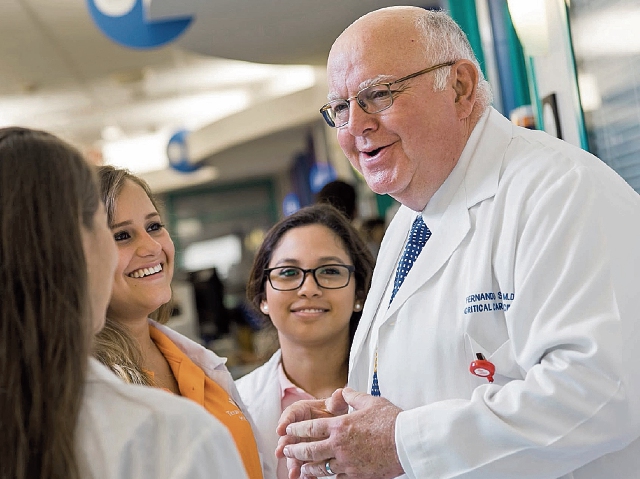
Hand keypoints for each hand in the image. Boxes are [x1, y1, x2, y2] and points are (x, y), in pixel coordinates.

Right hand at [276, 389, 347, 477]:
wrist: (338, 424)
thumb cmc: (332, 411)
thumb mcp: (335, 405)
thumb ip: (336, 401)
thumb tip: (339, 394)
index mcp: (300, 412)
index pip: (290, 415)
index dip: (285, 422)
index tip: (281, 429)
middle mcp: (297, 429)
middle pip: (288, 438)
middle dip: (285, 446)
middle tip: (282, 452)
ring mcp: (300, 444)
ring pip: (294, 454)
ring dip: (293, 463)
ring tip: (294, 472)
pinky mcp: (306, 457)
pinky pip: (304, 465)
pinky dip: (305, 473)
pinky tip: (307, 477)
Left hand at [278, 388, 404, 478]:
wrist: (407, 442)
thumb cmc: (391, 421)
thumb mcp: (370, 401)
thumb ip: (352, 396)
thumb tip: (343, 392)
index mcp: (340, 425)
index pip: (311, 428)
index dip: (296, 429)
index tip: (289, 430)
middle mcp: (339, 445)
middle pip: (309, 450)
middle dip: (294, 450)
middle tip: (286, 450)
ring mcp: (347, 462)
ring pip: (320, 468)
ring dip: (307, 467)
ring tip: (300, 467)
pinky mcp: (356, 475)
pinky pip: (336, 478)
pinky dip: (327, 477)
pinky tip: (323, 476)